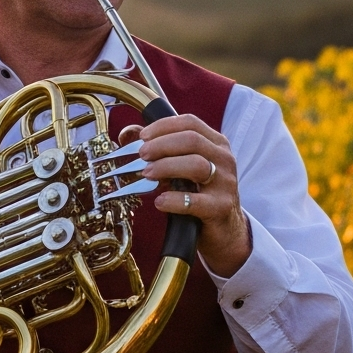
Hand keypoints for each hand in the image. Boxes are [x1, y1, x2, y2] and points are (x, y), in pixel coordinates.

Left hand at [124, 113, 251, 277]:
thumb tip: (127, 133)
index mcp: (215, 144)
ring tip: (147, 174)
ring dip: (166, 167)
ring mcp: (225, 183)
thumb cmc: (199, 193)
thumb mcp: (182, 167)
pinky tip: (159, 201)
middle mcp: (223, 159)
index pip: (190, 123)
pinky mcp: (221, 208)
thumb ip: (158, 149)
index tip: (143, 136)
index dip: (163, 126)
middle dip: (161, 145)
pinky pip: (195, 202)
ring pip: (197, 165)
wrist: (224, 229)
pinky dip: (173, 200)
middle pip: (192, 140)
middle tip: (141, 155)